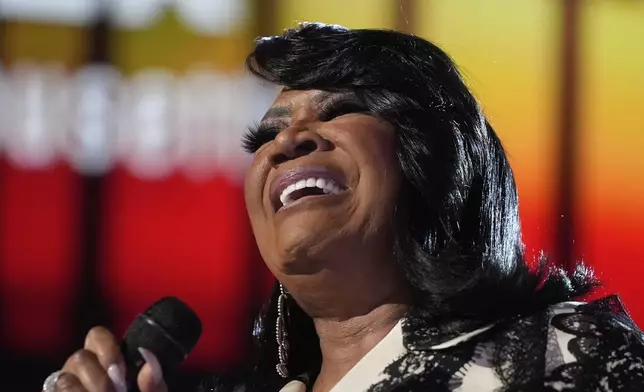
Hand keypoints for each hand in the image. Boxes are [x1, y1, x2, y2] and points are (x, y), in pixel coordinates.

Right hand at [45, 326, 167, 391]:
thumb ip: (154, 385)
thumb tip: (148, 361)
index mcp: (106, 363)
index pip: (96, 336)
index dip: (107, 347)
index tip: (120, 371)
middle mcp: (81, 372)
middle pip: (79, 357)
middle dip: (98, 377)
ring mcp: (63, 389)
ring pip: (63, 378)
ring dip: (85, 391)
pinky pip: (51, 391)